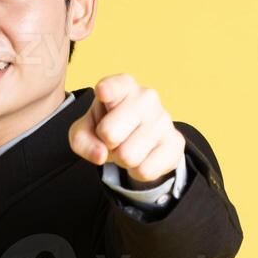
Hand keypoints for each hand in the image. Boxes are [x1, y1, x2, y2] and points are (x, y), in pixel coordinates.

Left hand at [68, 73, 185, 187]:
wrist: (142, 139)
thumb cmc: (109, 126)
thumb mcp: (85, 130)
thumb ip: (81, 140)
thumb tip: (100, 154)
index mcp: (122, 86)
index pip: (112, 86)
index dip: (105, 91)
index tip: (102, 92)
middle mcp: (146, 97)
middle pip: (110, 134)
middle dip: (106, 144)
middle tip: (114, 139)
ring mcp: (164, 119)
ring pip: (128, 156)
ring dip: (122, 160)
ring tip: (128, 147)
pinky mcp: (176, 142)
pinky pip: (145, 170)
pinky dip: (137, 171)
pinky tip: (143, 157)